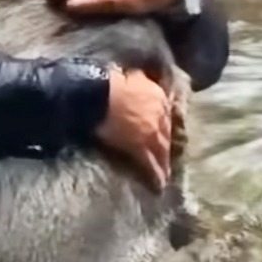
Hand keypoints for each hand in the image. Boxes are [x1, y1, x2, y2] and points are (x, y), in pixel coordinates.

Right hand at [96, 67, 171, 191]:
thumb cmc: (102, 82)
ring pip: (162, 151)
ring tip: (163, 176)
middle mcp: (159, 112)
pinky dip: (156, 175)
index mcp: (154, 93)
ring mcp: (153, 131)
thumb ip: (132, 81)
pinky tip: (158, 185)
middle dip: (164, 145)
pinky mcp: (142, 148)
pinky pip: (152, 164)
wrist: (95, 93)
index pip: (163, 112)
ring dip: (163, 163)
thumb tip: (129, 79)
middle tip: (162, 157)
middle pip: (166, 133)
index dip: (160, 125)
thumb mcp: (123, 76)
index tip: (157, 133)